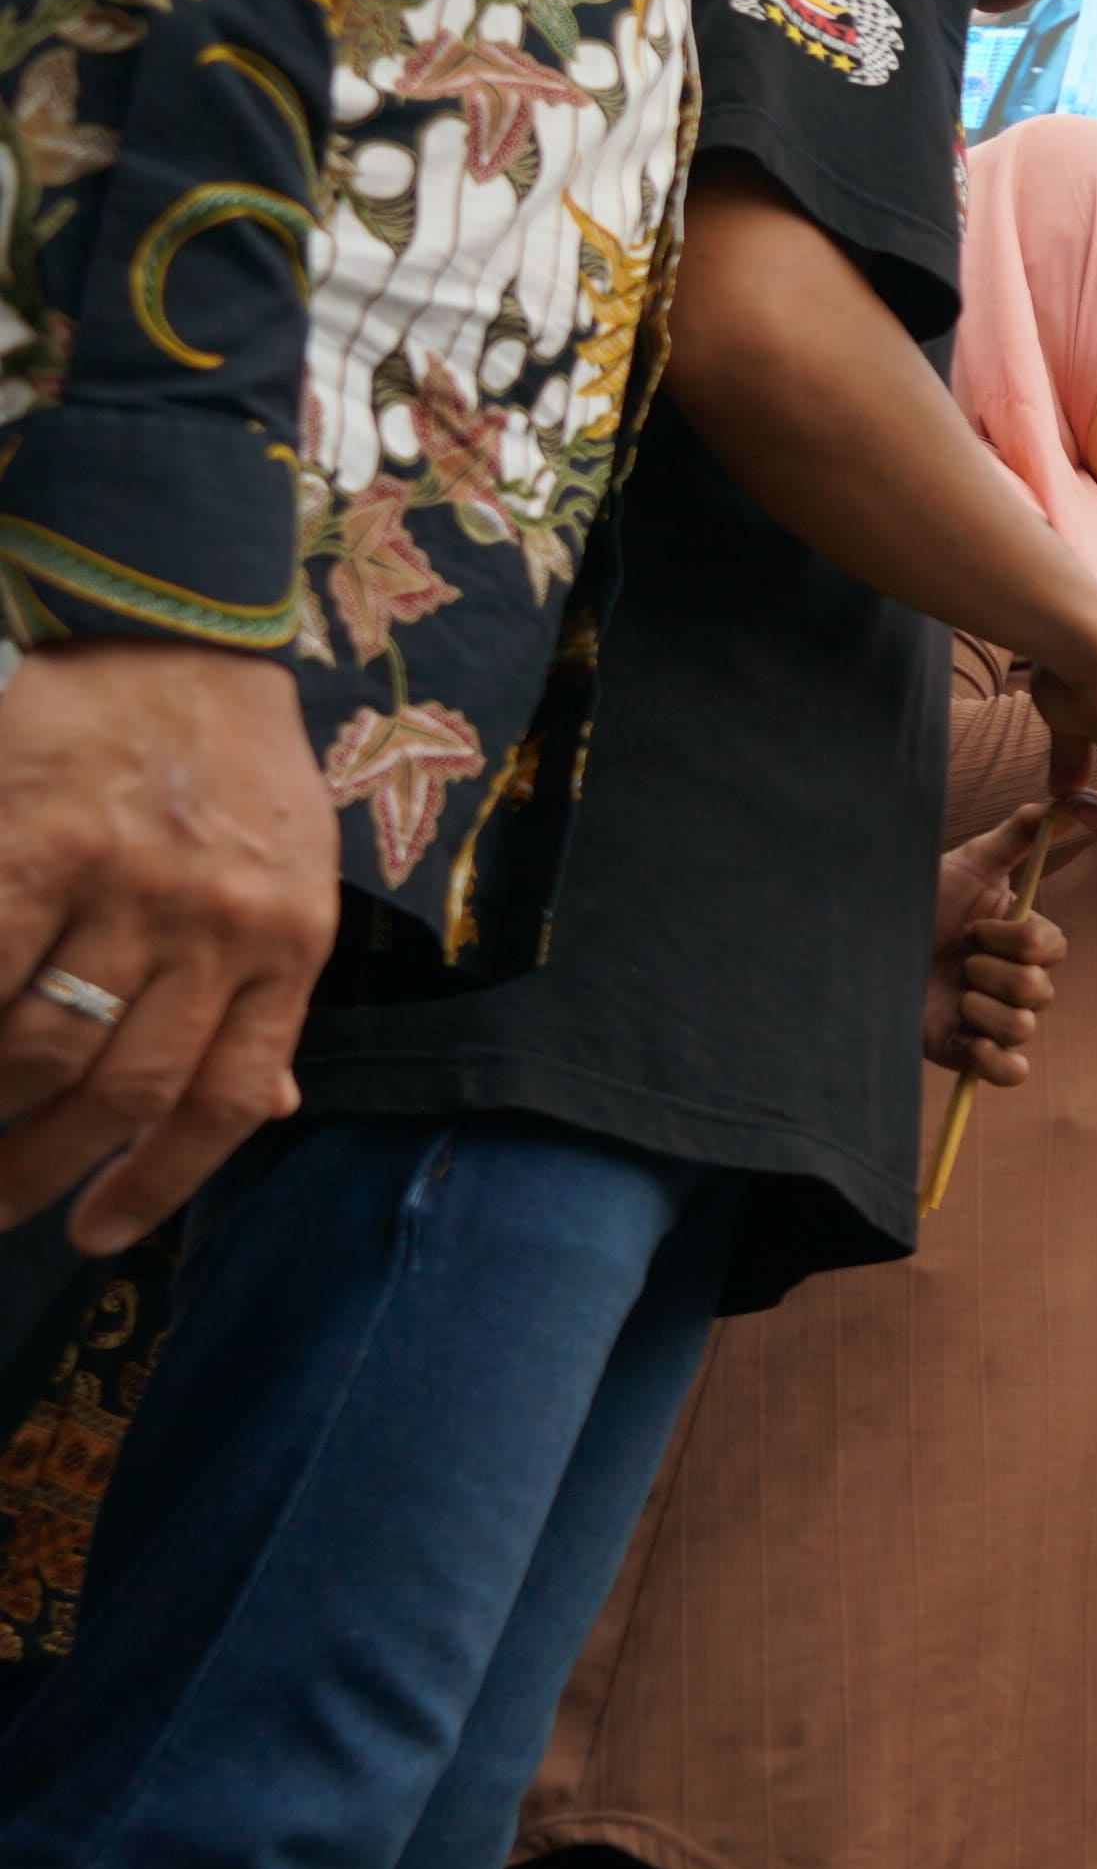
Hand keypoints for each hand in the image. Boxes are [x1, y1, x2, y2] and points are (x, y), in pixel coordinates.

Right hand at [0, 640, 337, 1252]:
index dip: (159, 1182)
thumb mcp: (289, 878)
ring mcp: (125, 883)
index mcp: (288, 940)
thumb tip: (265, 1108)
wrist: (177, 635)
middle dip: (47, 1170)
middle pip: (124, 1091)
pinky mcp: (34, 841)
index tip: (94, 1233)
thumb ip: (267, 992)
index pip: (227, 1098)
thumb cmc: (228, 770)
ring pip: (41, 1048)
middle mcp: (216, 922)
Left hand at [924, 803, 1072, 1085]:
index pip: (1050, 948)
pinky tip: (969, 1039)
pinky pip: (1008, 1072)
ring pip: (1024, 1029)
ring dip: (986, 1010)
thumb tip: (1061, 803)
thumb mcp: (966, 863)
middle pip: (1039, 991)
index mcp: (1019, 940)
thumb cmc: (918, 897)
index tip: (973, 926)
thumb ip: (1017, 834)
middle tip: (957, 959)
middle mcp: (1011, 981)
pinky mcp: (963, 1050)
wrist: (864, 939)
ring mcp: (989, 1018)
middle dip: (993, 973)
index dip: (1015, 940)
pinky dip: (996, 1061)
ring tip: (953, 994)